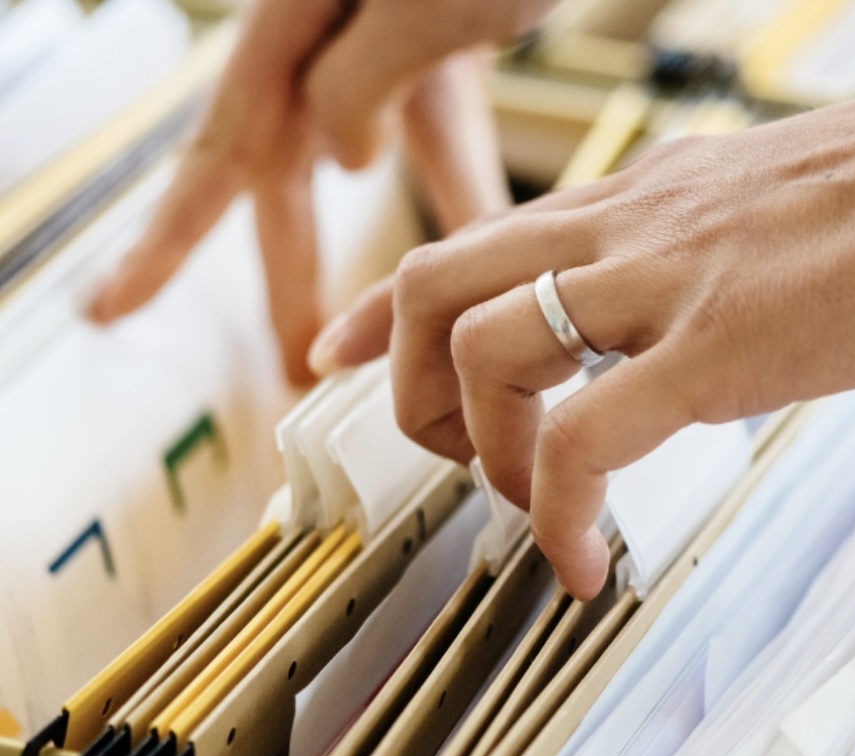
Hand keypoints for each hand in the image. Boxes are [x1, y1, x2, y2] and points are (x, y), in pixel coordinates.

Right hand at [87, 0, 522, 383]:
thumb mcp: (424, 16)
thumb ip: (361, 88)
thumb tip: (331, 155)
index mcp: (290, 27)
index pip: (216, 154)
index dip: (167, 242)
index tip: (115, 308)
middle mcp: (326, 36)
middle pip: (283, 177)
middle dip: (290, 273)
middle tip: (294, 364)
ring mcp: (386, 37)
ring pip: (362, 165)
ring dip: (370, 241)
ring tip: (362, 324)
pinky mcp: (448, 37)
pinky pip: (443, 134)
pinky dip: (462, 194)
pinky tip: (481, 248)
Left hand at [309, 69, 854, 598]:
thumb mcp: (786, 218)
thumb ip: (716, 264)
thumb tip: (695, 337)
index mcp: (651, 195)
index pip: (477, 235)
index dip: (382, 305)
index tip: (341, 350)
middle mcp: (636, 223)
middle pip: (434, 284)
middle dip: (401, 386)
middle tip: (452, 459)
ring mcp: (671, 278)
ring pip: (480, 353)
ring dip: (481, 454)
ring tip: (539, 514)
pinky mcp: (726, 345)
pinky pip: (587, 439)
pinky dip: (561, 514)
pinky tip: (588, 563)